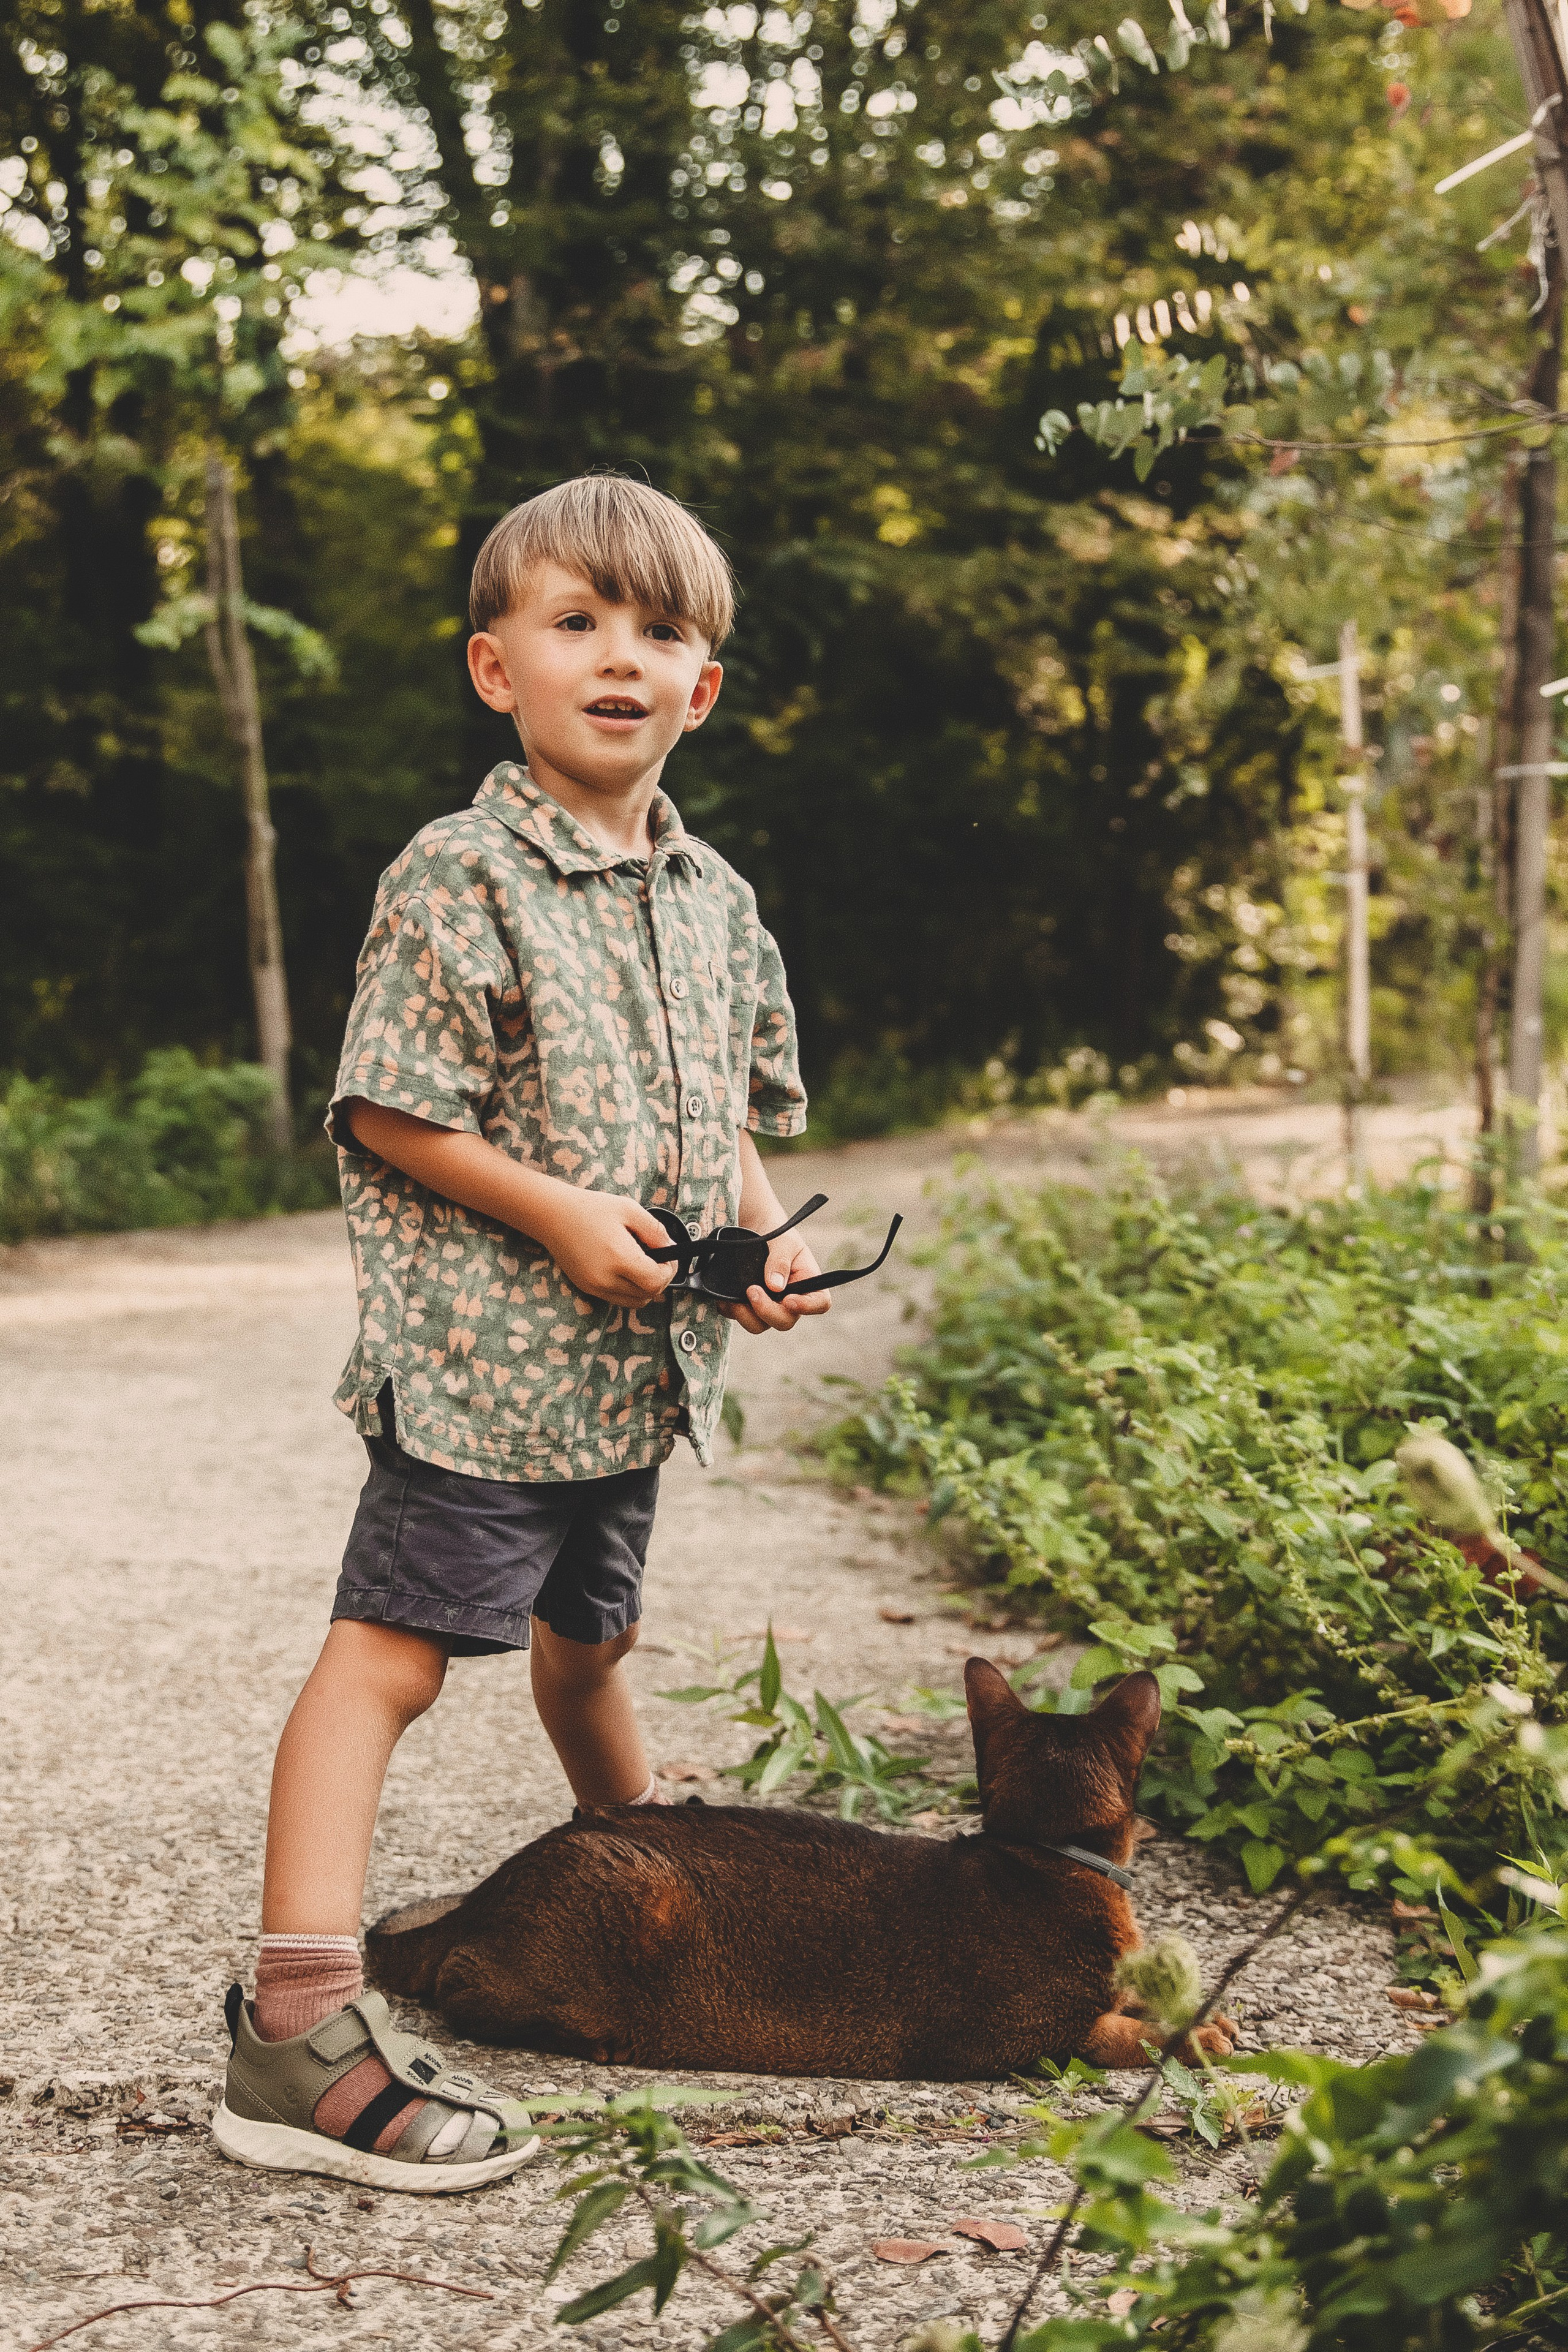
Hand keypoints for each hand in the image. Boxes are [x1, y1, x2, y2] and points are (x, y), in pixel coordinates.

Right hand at [535, 1189, 676, 1308]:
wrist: (552, 1215)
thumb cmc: (589, 1208)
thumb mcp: (629, 1210)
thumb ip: (655, 1231)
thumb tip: (670, 1247)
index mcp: (618, 1258)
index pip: (656, 1281)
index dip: (669, 1271)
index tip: (669, 1257)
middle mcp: (605, 1278)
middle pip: (647, 1295)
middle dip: (659, 1279)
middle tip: (658, 1259)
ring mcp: (594, 1286)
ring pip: (633, 1302)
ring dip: (644, 1288)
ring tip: (641, 1264)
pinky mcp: (586, 1288)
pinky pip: (616, 1298)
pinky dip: (627, 1289)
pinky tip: (624, 1268)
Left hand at [721, 1234, 832, 1335]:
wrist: (757, 1231)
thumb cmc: (778, 1236)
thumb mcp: (784, 1241)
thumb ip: (780, 1261)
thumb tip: (775, 1286)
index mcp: (809, 1284)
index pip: (819, 1303)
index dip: (807, 1307)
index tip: (789, 1300)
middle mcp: (791, 1300)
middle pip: (785, 1321)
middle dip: (767, 1311)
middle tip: (752, 1290)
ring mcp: (770, 1307)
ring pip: (760, 1325)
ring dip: (746, 1315)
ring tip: (736, 1298)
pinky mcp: (750, 1308)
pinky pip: (740, 1318)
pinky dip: (731, 1311)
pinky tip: (726, 1299)